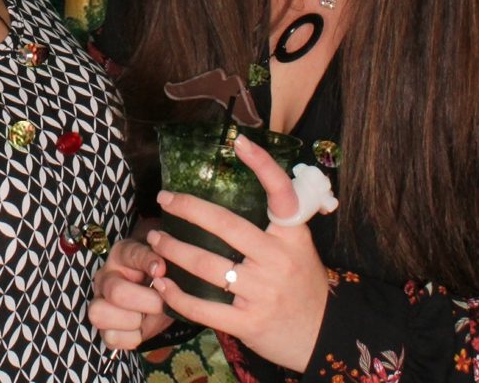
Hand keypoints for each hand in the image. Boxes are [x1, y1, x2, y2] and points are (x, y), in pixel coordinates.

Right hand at [88, 236, 172, 350]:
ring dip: (132, 320)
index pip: (131, 253)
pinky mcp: (103, 328)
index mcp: (121, 255)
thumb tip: (159, 269)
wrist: (158, 301)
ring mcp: (99, 303)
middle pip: (116, 291)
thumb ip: (164, 263)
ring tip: (146, 317)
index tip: (161, 269)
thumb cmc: (159, 281)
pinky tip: (140, 328)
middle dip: (146, 302)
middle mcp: (105, 278)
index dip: (148, 261)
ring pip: (99, 314)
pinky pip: (110, 337)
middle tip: (162, 304)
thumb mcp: (164, 268)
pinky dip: (130, 338)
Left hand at [146, 136, 329, 372]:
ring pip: (205, 264)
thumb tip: (242, 187)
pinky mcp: (248, 322)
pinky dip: (176, 295)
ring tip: (156, 238)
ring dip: (173, 249)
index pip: (281, 194)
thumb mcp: (299, 248)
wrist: (323, 337)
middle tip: (165, 199)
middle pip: (226, 226)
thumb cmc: (302, 285)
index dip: (262, 165)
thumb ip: (275, 225)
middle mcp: (277, 261)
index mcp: (292, 237)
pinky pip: (203, 307)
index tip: (239, 141)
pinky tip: (162, 285)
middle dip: (188, 208)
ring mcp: (262, 293)